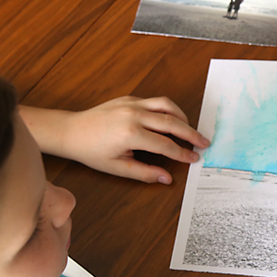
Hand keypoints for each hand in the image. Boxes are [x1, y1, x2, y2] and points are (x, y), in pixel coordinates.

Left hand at [21, 97, 209, 183]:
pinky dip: (168, 110)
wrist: (71, 131)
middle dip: (191, 134)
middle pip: (173, 123)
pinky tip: (172, 121)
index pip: (166, 145)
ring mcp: (132, 104)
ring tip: (191, 130)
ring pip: (167, 106)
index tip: (195, 158)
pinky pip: (156, 102)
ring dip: (183, 117)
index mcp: (131, 134)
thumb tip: (167, 179)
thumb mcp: (118, 168)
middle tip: (204, 142)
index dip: (183, 153)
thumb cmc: (91, 152)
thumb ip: (145, 173)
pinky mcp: (130, 98)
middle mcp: (134, 115)